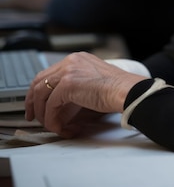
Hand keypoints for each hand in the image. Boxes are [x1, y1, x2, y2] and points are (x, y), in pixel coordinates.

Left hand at [25, 51, 146, 137]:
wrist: (127, 91)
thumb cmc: (117, 90)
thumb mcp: (92, 83)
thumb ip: (75, 89)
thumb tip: (61, 107)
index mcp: (77, 58)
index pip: (49, 73)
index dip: (39, 91)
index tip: (37, 105)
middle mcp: (71, 60)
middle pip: (40, 79)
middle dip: (33, 101)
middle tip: (33, 116)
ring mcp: (69, 70)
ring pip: (41, 93)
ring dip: (43, 113)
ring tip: (51, 126)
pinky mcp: (68, 83)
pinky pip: (50, 105)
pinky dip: (52, 119)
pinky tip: (61, 127)